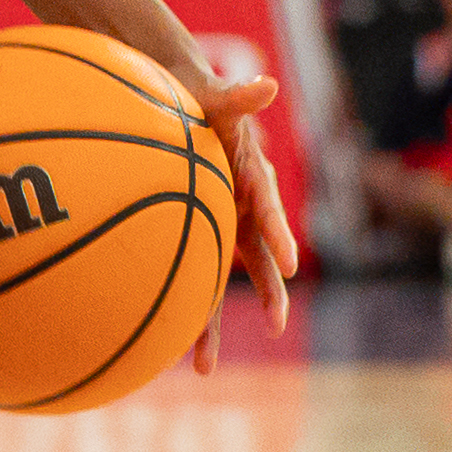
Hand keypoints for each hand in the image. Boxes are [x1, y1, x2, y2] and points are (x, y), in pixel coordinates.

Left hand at [189, 70, 306, 357]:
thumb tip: (267, 84)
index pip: (268, 208)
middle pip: (258, 257)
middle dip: (269, 294)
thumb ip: (236, 95)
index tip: (287, 263)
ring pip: (220, 279)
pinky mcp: (194, 237)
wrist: (171, 96)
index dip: (279, 236)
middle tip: (274, 325)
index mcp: (251, 176)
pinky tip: (163, 344)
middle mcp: (240, 208)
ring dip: (211, 323)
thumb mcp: (212, 92)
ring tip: (202, 368)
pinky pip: (190, 275)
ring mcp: (217, 226)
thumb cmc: (195, 93)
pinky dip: (181, 306)